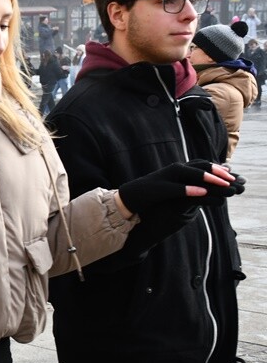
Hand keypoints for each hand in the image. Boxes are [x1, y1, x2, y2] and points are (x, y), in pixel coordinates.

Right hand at [117, 161, 240, 214]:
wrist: (128, 198)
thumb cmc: (150, 194)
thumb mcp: (171, 187)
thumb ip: (185, 184)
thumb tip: (203, 187)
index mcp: (177, 170)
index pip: (201, 164)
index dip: (217, 168)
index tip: (231, 174)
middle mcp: (173, 170)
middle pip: (199, 165)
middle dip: (217, 171)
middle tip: (232, 179)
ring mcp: (166, 178)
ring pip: (190, 173)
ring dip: (208, 178)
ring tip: (222, 183)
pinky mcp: (160, 189)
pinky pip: (178, 188)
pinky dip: (191, 189)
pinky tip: (202, 192)